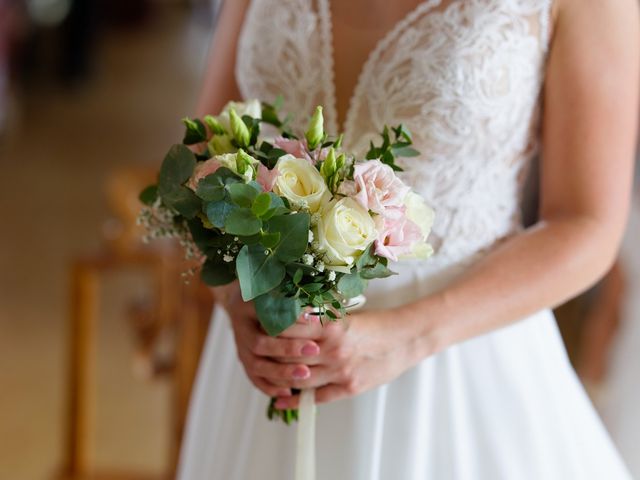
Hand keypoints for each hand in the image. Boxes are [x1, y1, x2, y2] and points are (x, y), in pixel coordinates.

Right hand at [215, 282, 323, 398]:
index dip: (289, 319)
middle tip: (315, 349)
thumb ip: (291, 301)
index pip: (266, 315)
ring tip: (305, 374)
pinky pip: (255, 380)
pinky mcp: (245, 363)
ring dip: (281, 372)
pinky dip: (271, 387)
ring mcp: (241, 349)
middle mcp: (241, 330)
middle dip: (288, 349)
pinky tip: (288, 392)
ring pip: (257, 366)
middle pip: (260, 344)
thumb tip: (315, 314)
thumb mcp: (276, 290)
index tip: (315, 320)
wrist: (244, 307)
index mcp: (247, 307)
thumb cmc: (266, 295)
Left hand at [270, 306, 433, 409]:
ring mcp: (341, 371)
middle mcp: (334, 350)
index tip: (259, 325)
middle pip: (290, 355)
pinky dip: (297, 400)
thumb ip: (322, 322)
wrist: (407, 338)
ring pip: (299, 377)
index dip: (272, 328)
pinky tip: (283, 399)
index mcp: (333, 327)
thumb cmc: (378, 323)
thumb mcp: (348, 316)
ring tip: (264, 374)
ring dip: (280, 378)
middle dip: (271, 353)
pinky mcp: (349, 387)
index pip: (291, 329)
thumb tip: (295, 321)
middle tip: (254, 350)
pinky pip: (317, 397)